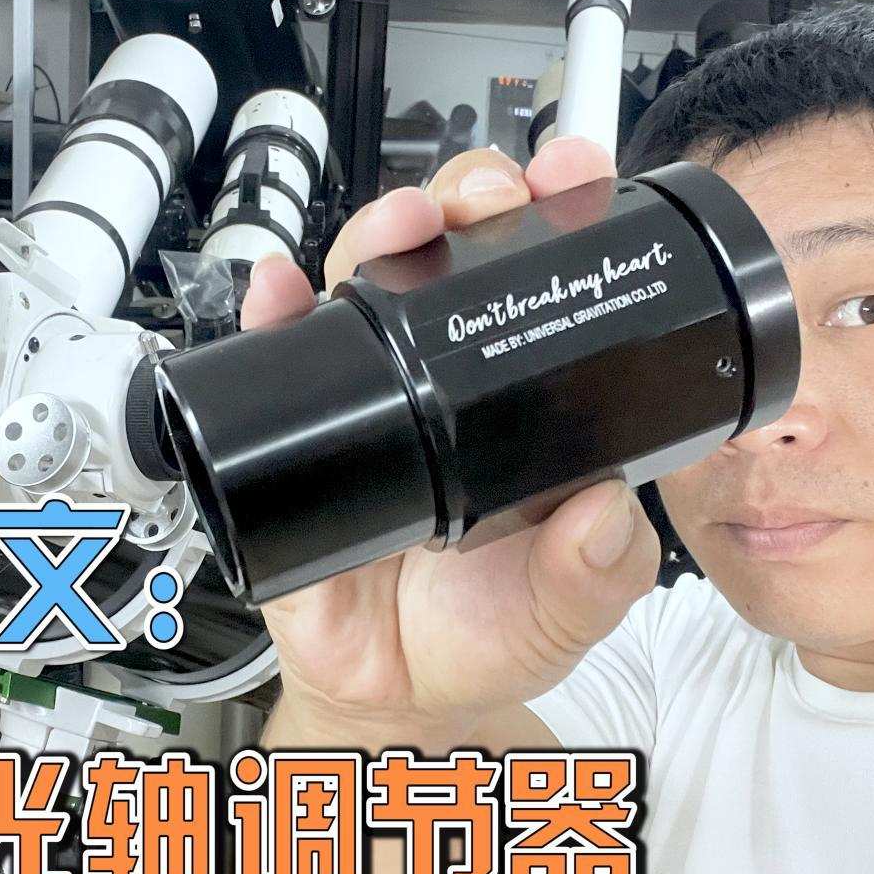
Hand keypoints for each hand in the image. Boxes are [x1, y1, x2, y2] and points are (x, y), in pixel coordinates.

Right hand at [243, 140, 661, 736]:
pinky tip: (277, 287)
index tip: (575, 177)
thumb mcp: (569, 610)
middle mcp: (443, 383)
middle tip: (488, 195)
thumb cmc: (488, 636)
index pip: (541, 285)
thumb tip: (604, 511)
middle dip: (469, 201)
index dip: (558, 217)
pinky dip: (269, 314)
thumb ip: (598, 572)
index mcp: (523, 402)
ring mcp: (366, 400)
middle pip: (449, 257)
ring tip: (403, 224)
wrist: (396, 696)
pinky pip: (272, 363)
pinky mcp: (295, 435)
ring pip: (364, 286)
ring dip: (380, 234)